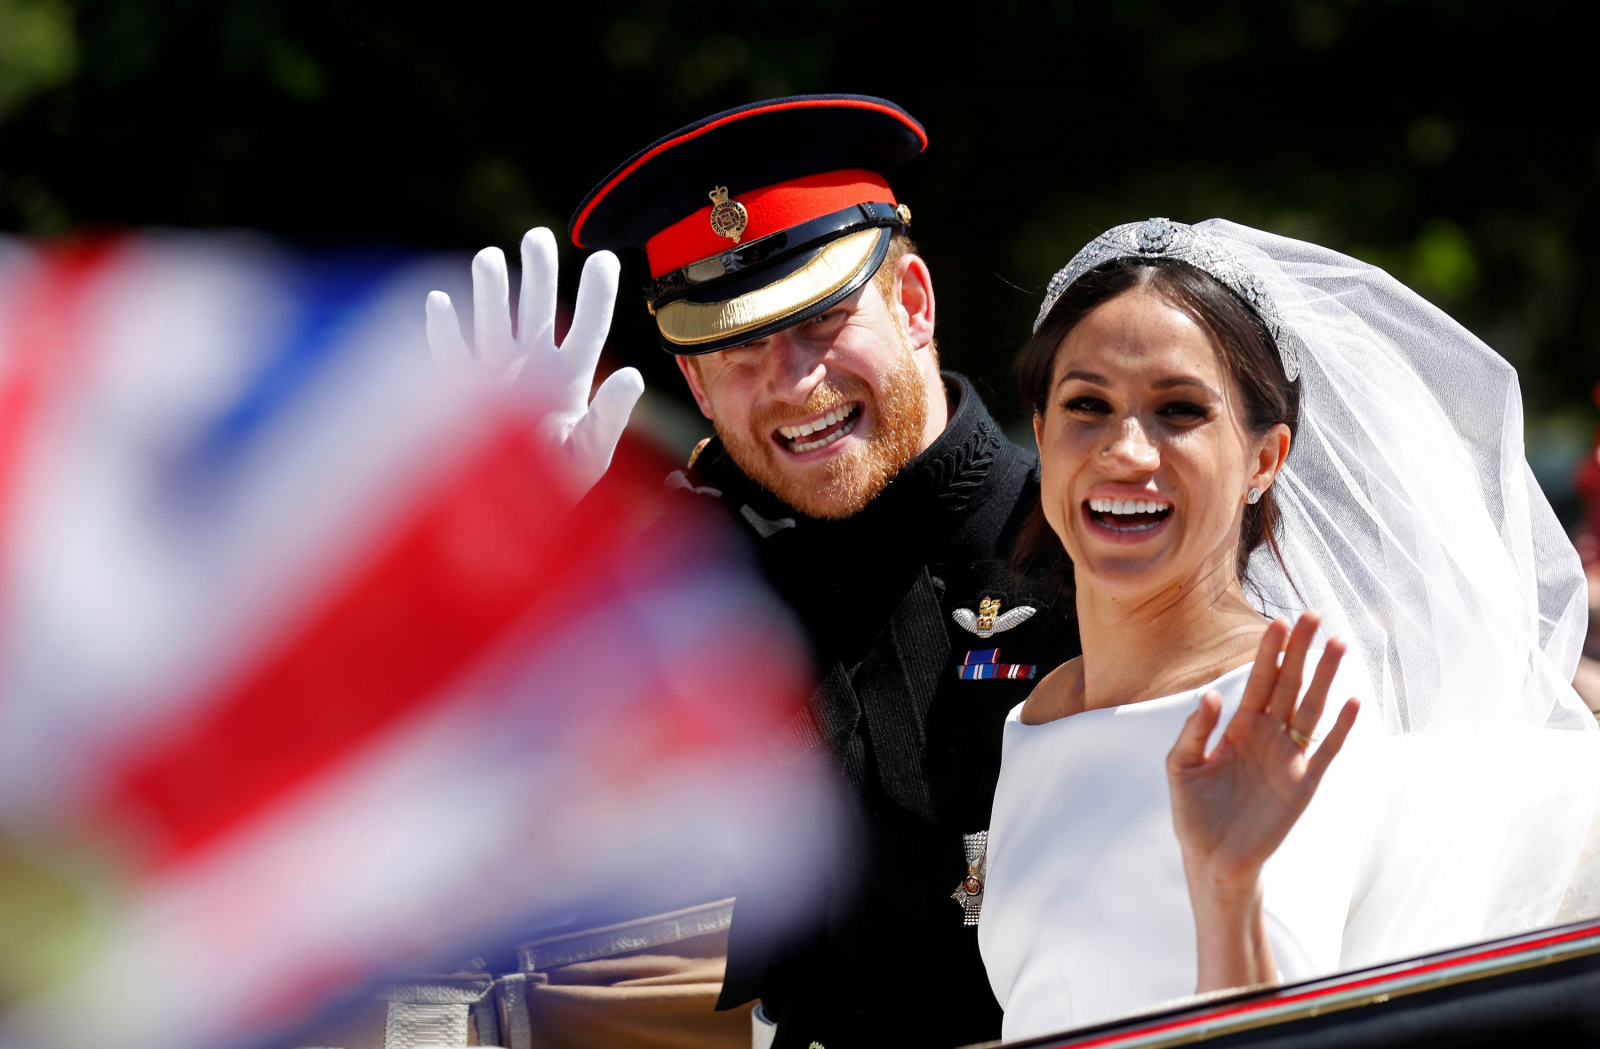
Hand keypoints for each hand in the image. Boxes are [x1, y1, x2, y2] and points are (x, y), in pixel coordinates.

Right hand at [425, 228, 645, 497]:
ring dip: (491, 292)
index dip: (596, 294)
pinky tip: (439, 302)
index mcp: (570, 380)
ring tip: (490, 258)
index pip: (586, 327)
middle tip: (538, 236)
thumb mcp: (591, 452)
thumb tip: (635, 375)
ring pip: (493, 323)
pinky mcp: (462, 395)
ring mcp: (496, 379)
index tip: (604, 258)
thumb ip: (611, 414)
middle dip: (537, 273)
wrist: (515, 519)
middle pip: (537, 310)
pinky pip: (449, 356)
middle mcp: (533, 370)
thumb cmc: (560, 487)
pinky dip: (442, 330)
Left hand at [1166, 612, 1359, 988]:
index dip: (1268, 652)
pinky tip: (1353, 702)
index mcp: (1238, 726)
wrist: (1213, 859)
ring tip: (1338, 644)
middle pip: (1288, 684)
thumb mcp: (1180, 767)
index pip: (1258, 680)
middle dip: (1300, 650)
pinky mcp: (1304, 784)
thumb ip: (1194, 731)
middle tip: (1313, 615)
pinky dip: (1340, 728)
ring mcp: (1289, 757)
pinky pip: (1326, 750)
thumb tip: (1212, 695)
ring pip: (1311, 708)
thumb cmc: (1193, 813)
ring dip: (1326, 678)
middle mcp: (1267, 735)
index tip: (1277, 621)